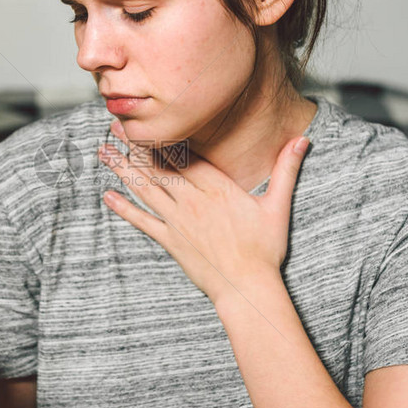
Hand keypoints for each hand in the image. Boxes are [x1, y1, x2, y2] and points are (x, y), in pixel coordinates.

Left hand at [98, 119, 309, 303]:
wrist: (247, 288)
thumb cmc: (265, 250)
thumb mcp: (277, 206)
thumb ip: (287, 170)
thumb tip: (302, 139)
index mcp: (217, 187)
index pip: (185, 154)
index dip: (164, 136)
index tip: (148, 119)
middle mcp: (192, 200)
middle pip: (159, 166)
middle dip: (135, 145)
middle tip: (114, 127)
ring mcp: (178, 221)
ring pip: (146, 188)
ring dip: (123, 170)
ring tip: (104, 153)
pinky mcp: (170, 241)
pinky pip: (143, 221)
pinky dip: (125, 209)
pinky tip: (109, 197)